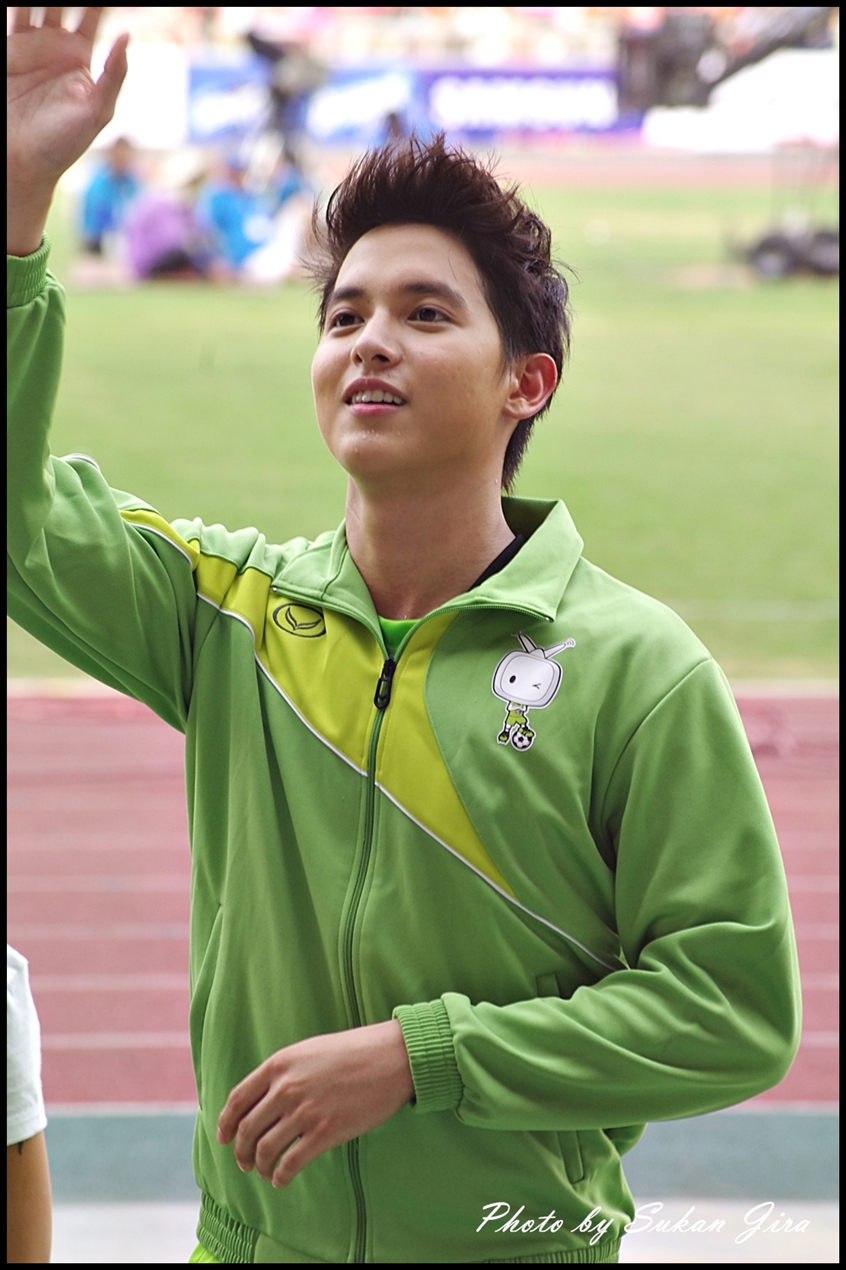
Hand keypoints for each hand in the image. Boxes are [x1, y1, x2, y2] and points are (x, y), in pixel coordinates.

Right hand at [7, 7, 128, 253]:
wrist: (21, 161)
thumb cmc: (64, 144)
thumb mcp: (97, 112)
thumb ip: (114, 75)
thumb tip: (128, 35)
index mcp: (80, 58)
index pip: (92, 14)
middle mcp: (54, 46)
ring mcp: (28, 45)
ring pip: (34, 1)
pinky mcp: (6, 50)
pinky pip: (11, 13)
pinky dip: (15, 3)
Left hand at [216, 1020, 414, 1186]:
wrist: (391, 1057)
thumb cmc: (353, 1052)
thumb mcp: (308, 1051)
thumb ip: (283, 1073)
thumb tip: (262, 1101)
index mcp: (279, 1064)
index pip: (237, 1100)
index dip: (226, 1123)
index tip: (224, 1137)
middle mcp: (286, 1088)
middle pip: (247, 1129)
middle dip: (241, 1151)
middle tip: (245, 1162)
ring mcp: (305, 1111)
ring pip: (265, 1149)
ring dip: (259, 1166)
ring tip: (264, 1171)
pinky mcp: (326, 1132)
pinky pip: (291, 1163)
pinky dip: (280, 1176)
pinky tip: (282, 1178)